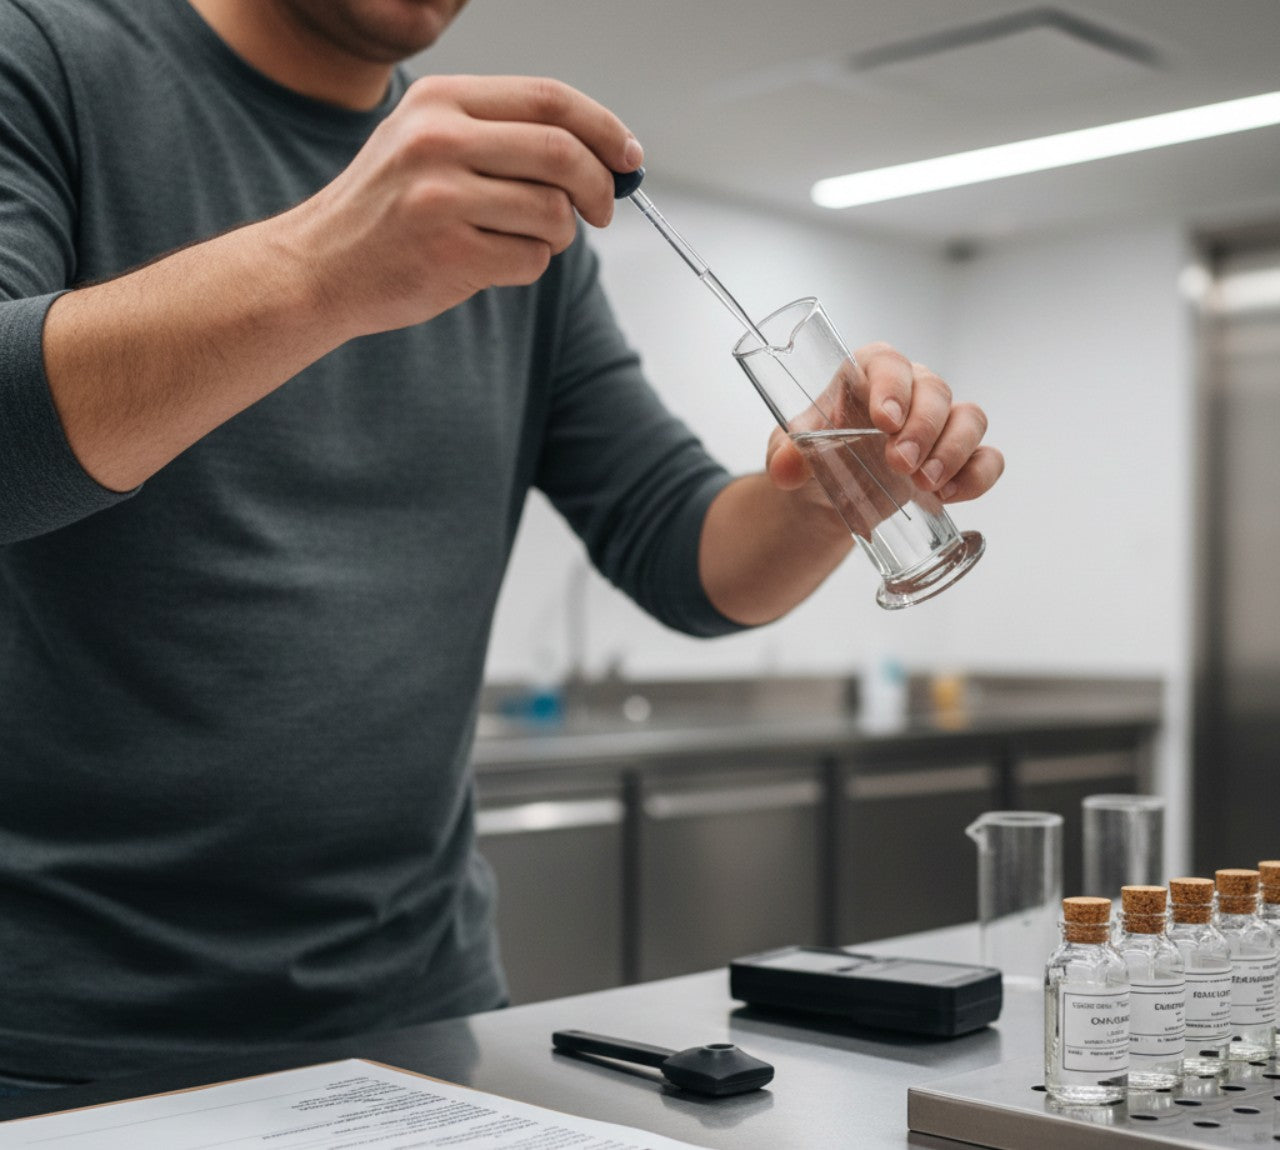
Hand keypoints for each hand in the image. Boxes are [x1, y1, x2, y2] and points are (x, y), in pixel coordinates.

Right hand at [285, 75, 641, 338]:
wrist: (316, 267)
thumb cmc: (385, 211)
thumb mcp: (427, 144)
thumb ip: (502, 137)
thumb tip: (602, 153)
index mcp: (440, 100)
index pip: (550, 99)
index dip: (603, 128)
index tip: (628, 156)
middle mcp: (438, 140)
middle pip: (562, 153)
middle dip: (599, 187)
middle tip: (603, 211)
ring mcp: (441, 197)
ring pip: (553, 213)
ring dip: (559, 235)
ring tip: (524, 240)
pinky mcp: (449, 252)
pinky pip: (531, 260)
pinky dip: (529, 266)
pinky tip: (493, 264)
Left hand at [765, 342, 1002, 503]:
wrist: (828, 495)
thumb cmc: (813, 456)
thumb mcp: (789, 453)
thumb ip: (785, 456)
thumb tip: (786, 468)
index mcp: (867, 375)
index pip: (888, 364)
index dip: (892, 386)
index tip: (884, 420)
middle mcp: (911, 390)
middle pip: (935, 390)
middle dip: (922, 429)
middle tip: (899, 464)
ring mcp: (940, 423)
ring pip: (970, 419)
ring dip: (953, 451)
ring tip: (924, 484)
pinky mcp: (958, 458)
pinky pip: (987, 458)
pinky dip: (977, 476)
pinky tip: (950, 496)